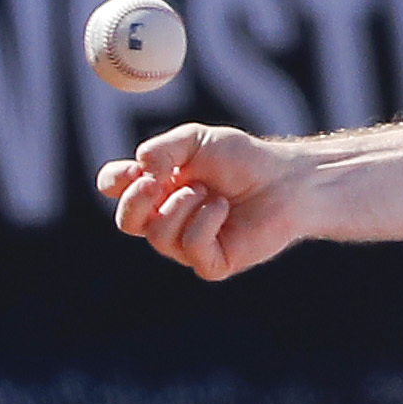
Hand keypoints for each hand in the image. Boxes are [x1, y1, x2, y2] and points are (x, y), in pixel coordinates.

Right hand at [96, 124, 308, 282]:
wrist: (287, 182)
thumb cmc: (243, 160)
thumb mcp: (198, 140)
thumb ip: (164, 149)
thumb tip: (140, 168)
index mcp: (158, 188)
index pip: (118, 190)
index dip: (115, 182)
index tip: (133, 170)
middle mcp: (168, 218)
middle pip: (127, 222)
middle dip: (135, 202)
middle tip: (153, 182)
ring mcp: (187, 244)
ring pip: (158, 236)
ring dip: (180, 207)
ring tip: (207, 191)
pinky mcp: (212, 263)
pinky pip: (191, 249)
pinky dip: (204, 222)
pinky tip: (222, 208)